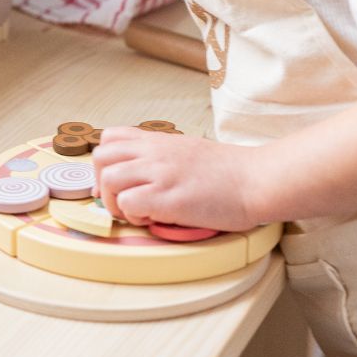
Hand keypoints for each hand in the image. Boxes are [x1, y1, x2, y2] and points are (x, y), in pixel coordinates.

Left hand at [92, 126, 264, 231]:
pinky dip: (132, 216)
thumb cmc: (228, 171)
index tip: (115, 182)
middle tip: (120, 200)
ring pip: (109, 180)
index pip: (110, 137)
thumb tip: (143, 172)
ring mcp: (160, 173)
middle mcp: (154, 153)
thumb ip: (162, 155)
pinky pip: (128, 204)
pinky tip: (152, 219)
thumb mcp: (187, 150)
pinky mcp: (168, 197)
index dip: (106, 161)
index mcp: (158, 141)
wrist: (256, 179)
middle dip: (102, 182)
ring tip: (137, 213)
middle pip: (100, 157)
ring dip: (115, 203)